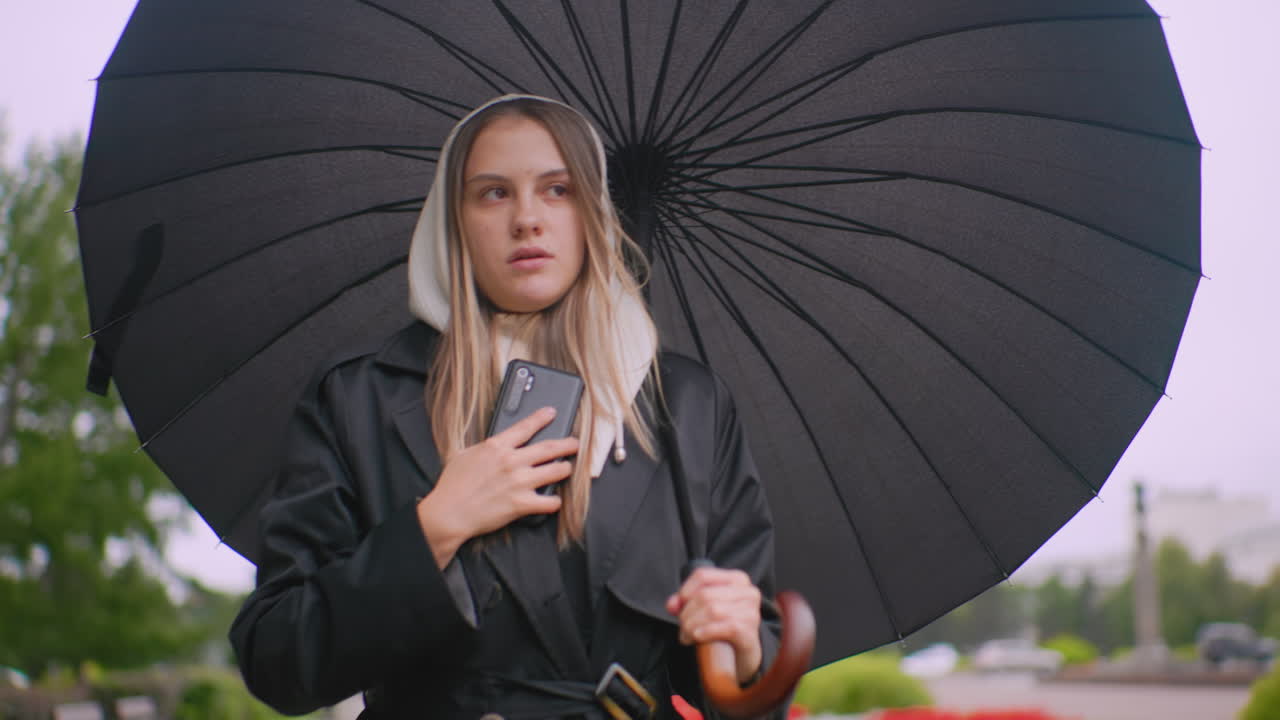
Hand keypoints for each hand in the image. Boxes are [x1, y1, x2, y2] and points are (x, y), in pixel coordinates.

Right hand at [417, 406, 577, 567]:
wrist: (449, 512)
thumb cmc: (452, 486)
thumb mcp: (463, 455)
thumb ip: (482, 448)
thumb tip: (493, 446)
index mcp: (496, 447)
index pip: (525, 427)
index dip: (541, 418)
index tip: (551, 412)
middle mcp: (512, 461)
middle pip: (549, 447)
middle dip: (567, 444)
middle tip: (575, 443)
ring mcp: (519, 482)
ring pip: (556, 471)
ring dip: (565, 469)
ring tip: (567, 468)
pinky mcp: (522, 503)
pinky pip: (550, 501)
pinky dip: (555, 501)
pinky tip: (554, 500)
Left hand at [666, 566, 763, 683]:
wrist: (743, 654)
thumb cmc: (722, 627)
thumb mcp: (704, 610)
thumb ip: (685, 602)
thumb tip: (672, 604)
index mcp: (736, 579)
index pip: (702, 575)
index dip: (684, 591)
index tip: (678, 608)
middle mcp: (748, 591)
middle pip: (705, 595)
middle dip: (687, 614)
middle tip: (683, 628)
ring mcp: (751, 611)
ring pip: (712, 610)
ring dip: (692, 626)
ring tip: (688, 636)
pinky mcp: (750, 631)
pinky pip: (724, 626)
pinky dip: (706, 632)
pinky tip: (698, 637)